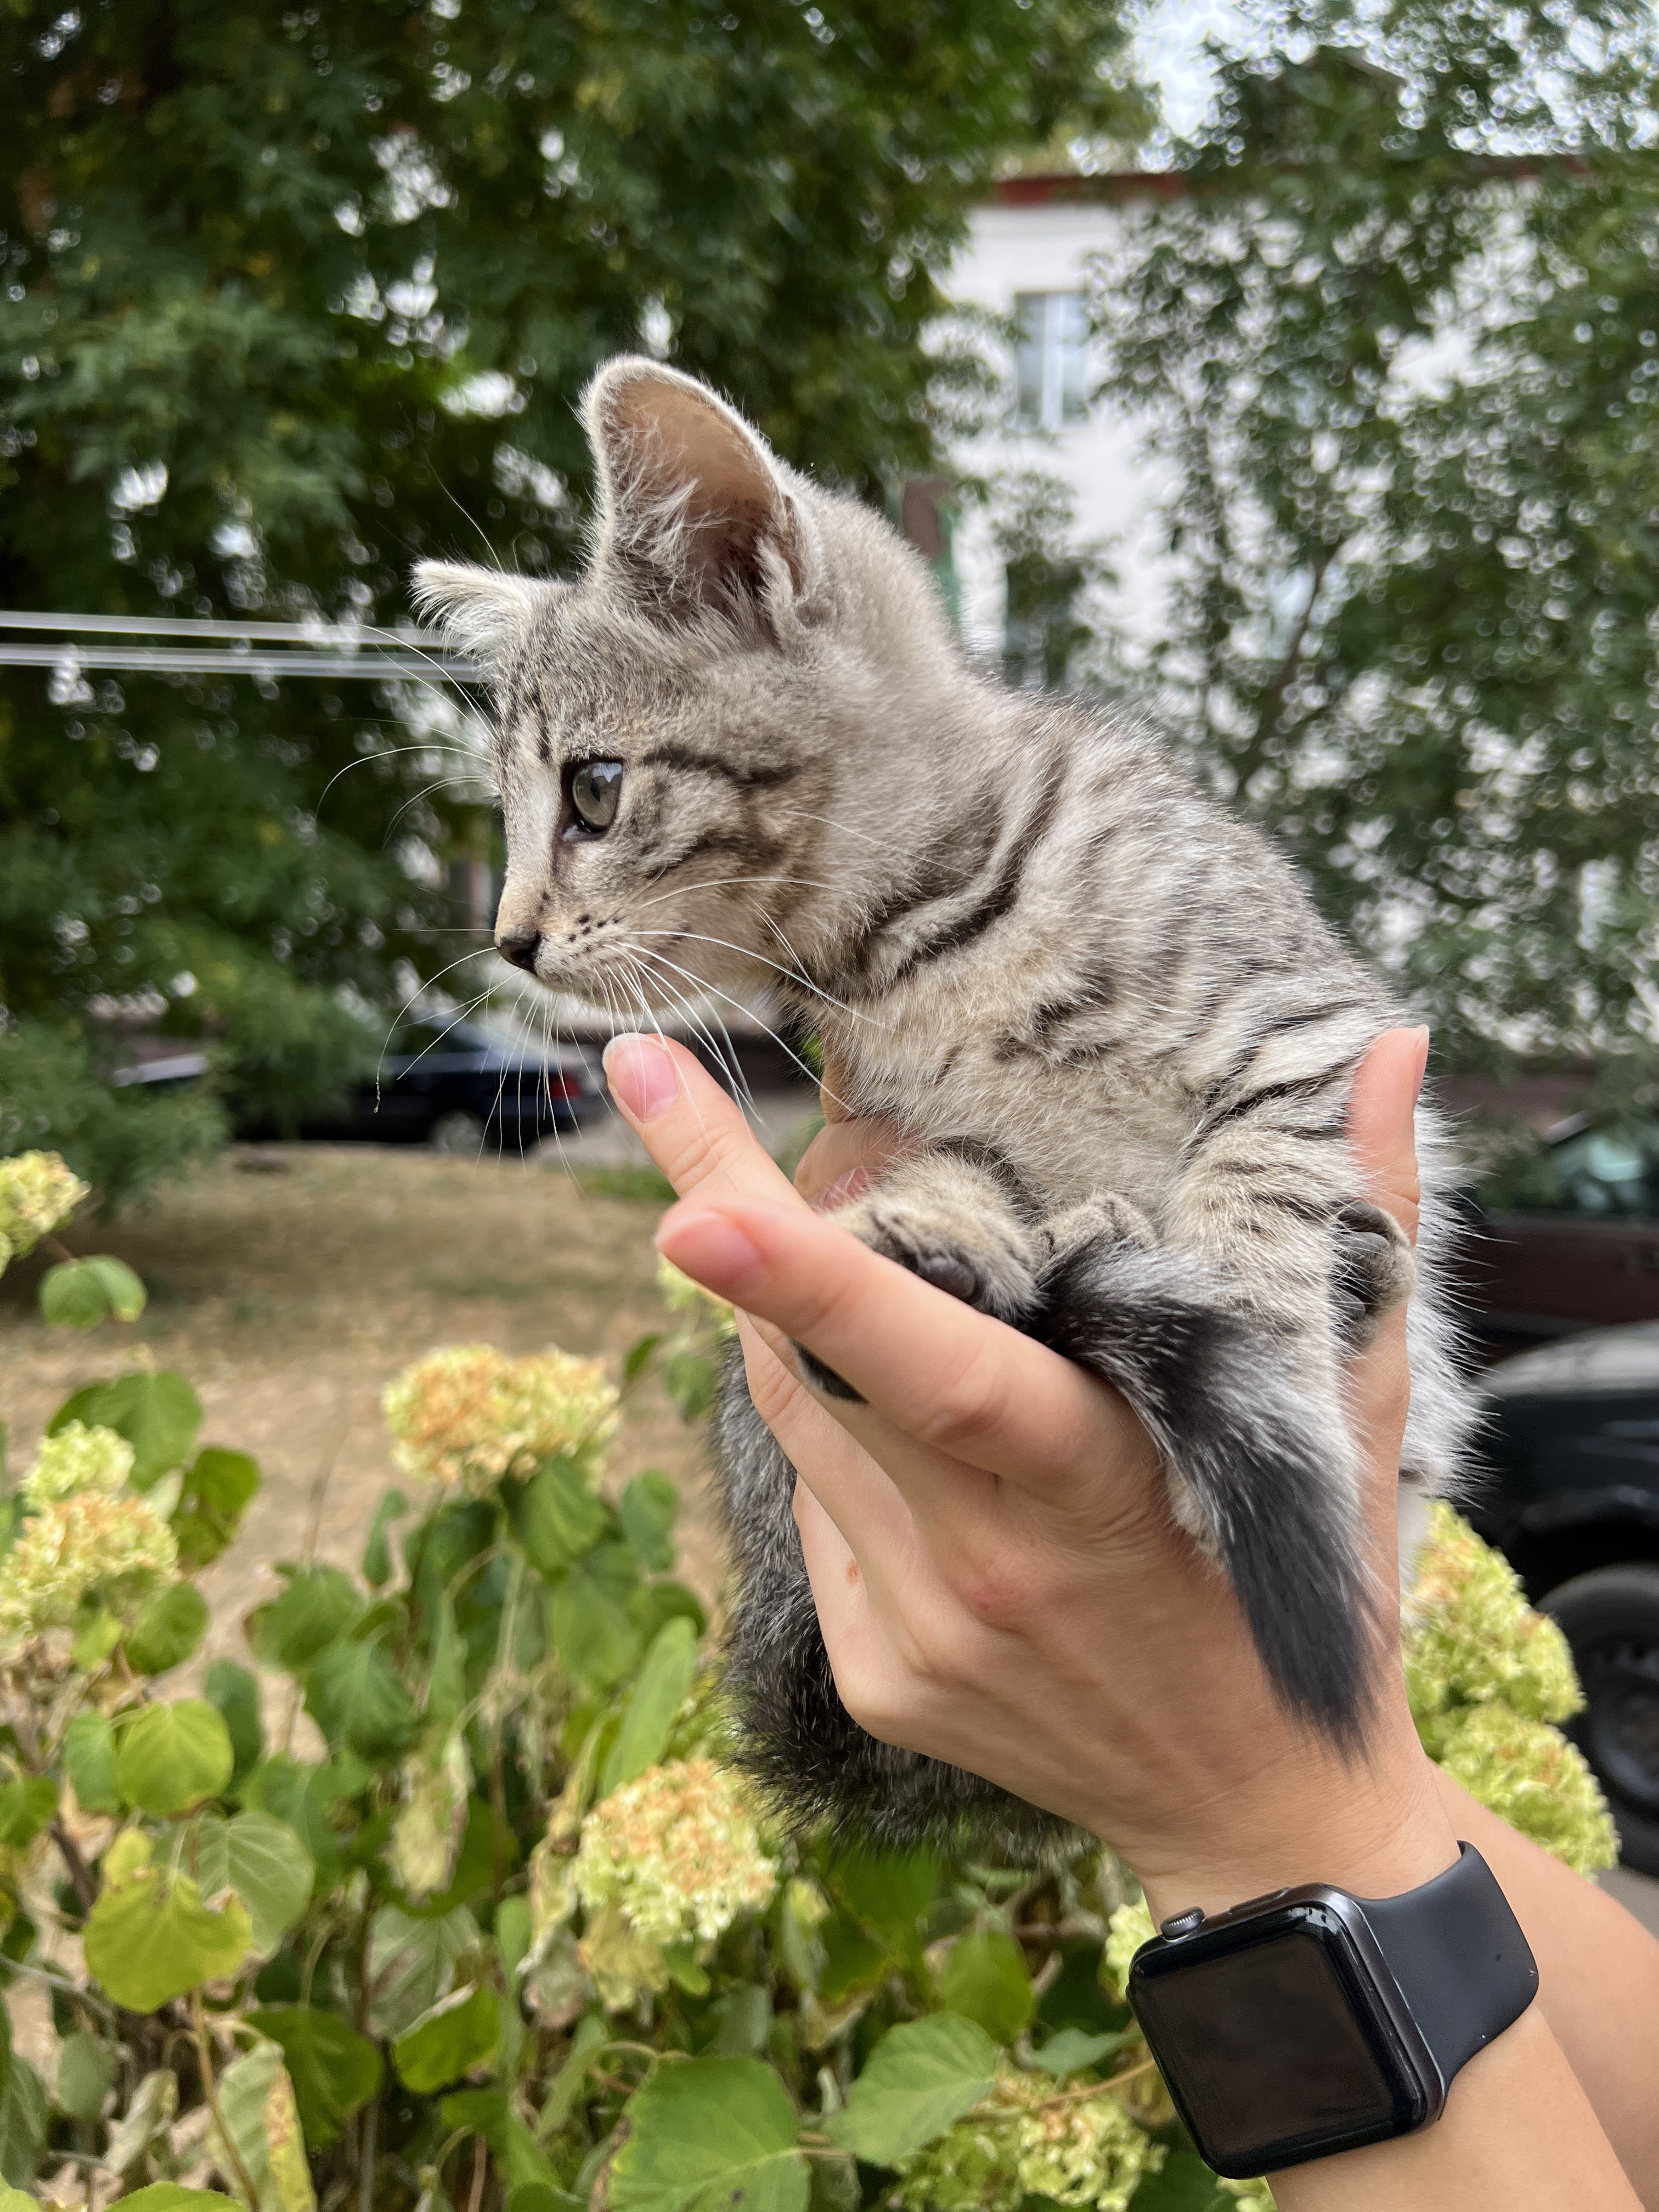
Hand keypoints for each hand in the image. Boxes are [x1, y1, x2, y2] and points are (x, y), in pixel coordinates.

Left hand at [603, 1029, 1454, 1916]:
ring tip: (805, 1218)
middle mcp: (981, 1564)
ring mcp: (914, 1629)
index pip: (926, 1368)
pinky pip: (811, 1504)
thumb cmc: (1312, 1583)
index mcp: (1094, 1486)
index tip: (691, 1203)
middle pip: (805, 1364)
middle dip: (722, 1213)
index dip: (804, 1283)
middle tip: (676, 1087)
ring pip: (790, 1416)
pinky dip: (828, 1423)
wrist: (1262, 1812)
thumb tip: (1392, 1049)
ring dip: (776, 1306)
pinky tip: (892, 1404)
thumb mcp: (1360, 1408)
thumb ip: (1366, 1218)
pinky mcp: (872, 1677)